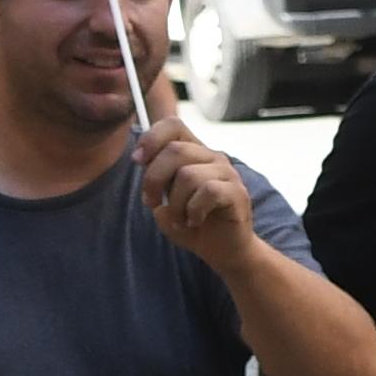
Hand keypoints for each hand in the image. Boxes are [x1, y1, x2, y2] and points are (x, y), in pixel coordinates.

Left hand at [139, 113, 255, 262]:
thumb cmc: (192, 223)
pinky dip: (193, 211)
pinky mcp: (238, 193)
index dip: (152, 138)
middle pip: (175, 150)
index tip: (138, 161)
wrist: (222, 251)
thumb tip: (142, 158)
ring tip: (179, 218)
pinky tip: (194, 221)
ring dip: (175, 203)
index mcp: (194, 152)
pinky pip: (208, 192)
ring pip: (188, 175)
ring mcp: (228, 173)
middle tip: (151, 203)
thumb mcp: (163, 199)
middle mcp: (212, 157)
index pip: (173, 124)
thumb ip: (155, 178)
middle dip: (153, 179)